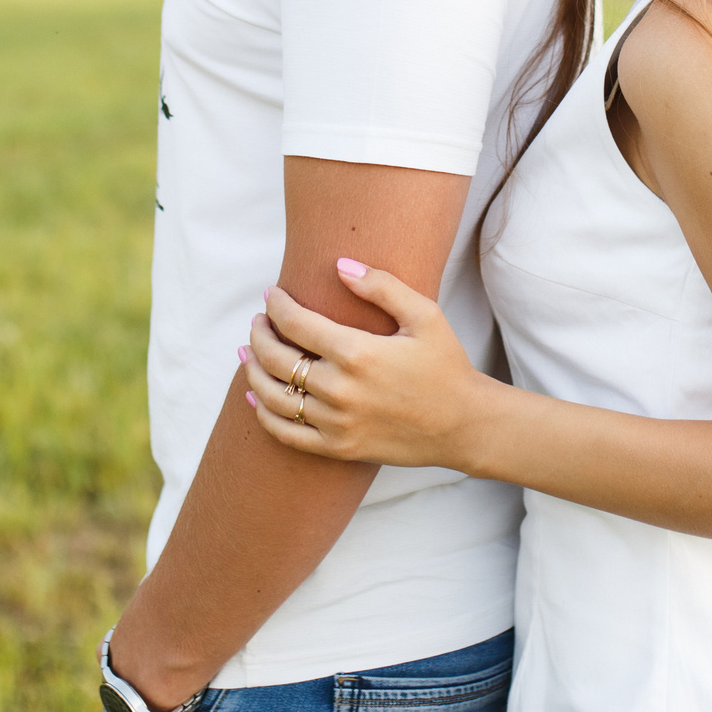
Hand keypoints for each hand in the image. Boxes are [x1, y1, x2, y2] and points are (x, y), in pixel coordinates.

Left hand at [242, 258, 493, 471]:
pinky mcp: (338, 448)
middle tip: (258, 321)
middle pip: (277, 359)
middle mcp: (340, 390)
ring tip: (248, 352)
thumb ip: (381, 286)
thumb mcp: (424, 315)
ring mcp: (336, 423)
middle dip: (259, 334)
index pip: (296, 323)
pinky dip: (264, 415)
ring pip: (274, 396)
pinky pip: (287, 434)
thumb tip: (340, 264)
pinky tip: (255, 397)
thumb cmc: (446, 365)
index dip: (277, 305)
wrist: (464, 425)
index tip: (271, 294)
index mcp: (358, 353)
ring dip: (253, 371)